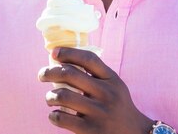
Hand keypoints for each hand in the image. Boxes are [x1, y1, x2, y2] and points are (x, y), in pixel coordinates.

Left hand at [38, 47, 153, 133]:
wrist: (134, 133)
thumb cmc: (118, 106)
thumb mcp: (115, 85)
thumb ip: (97, 74)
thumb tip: (66, 60)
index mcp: (111, 79)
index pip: (88, 58)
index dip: (68, 52)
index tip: (54, 52)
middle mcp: (106, 94)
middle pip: (70, 74)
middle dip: (50, 72)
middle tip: (42, 75)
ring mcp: (99, 113)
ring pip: (63, 96)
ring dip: (50, 96)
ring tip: (49, 99)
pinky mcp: (91, 131)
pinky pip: (63, 119)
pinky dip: (53, 116)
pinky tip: (54, 115)